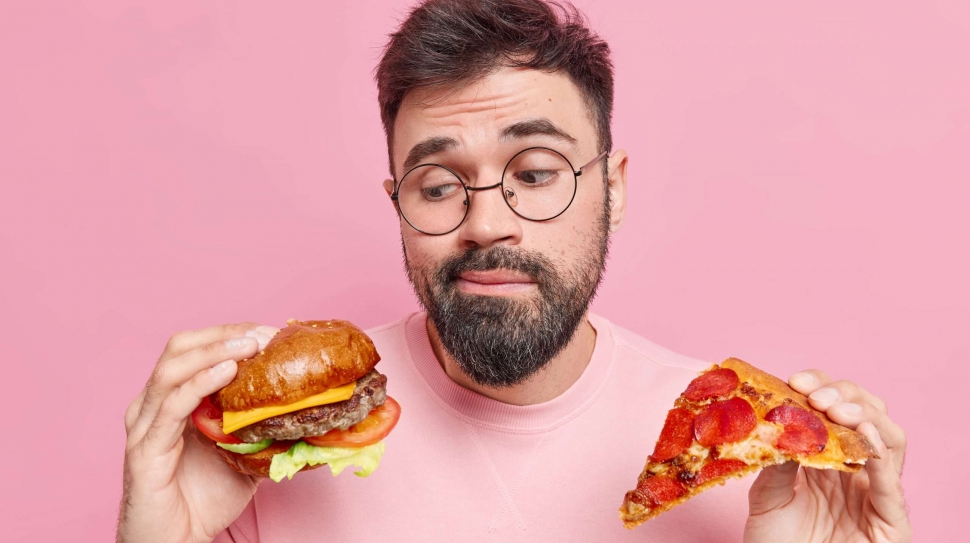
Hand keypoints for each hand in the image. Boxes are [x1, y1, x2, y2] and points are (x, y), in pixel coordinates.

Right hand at [117, 323, 278, 542]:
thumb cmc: (203, 502)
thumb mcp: (245, 456)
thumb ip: (264, 429)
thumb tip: (308, 411)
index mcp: (172, 400)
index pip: (197, 348)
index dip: (232, 335)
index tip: (271, 332)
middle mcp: (152, 405)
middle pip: (181, 347)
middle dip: (225, 335)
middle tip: (264, 335)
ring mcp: (144, 425)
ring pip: (172, 369)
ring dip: (215, 350)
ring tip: (250, 346)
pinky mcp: (144, 450)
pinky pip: (170, 406)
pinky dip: (200, 383)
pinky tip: (227, 372)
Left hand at [744, 370, 910, 542]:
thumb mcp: (767, 499)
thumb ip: (775, 464)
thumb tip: (776, 423)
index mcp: (825, 456)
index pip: (832, 408)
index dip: (819, 387)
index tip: (795, 381)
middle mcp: (855, 468)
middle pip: (866, 413)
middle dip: (844, 395)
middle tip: (815, 395)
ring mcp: (876, 491)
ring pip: (890, 438)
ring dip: (867, 415)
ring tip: (838, 411)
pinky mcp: (892, 520)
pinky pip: (894, 483)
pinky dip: (882, 456)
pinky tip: (866, 438)